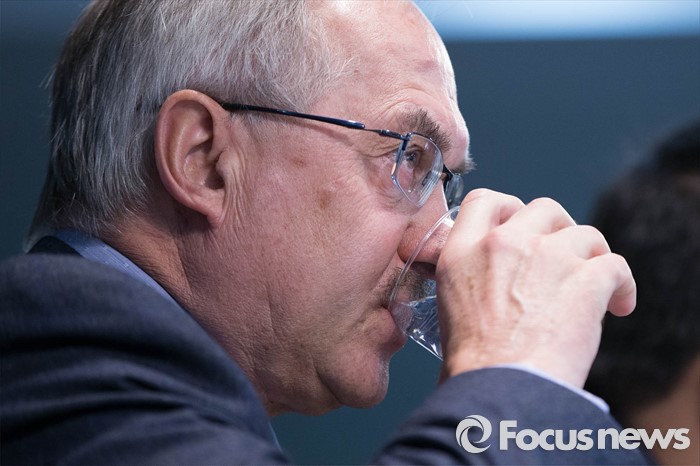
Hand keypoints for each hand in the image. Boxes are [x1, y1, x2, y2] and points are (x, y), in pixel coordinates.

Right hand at [436, 189, 635, 387]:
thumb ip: (470, 283)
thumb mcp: (449, 309)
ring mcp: (546, 256)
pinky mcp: (585, 278)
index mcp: (462, 252)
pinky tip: (619, 306)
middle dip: (558, 228)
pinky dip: (622, 286)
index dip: (507, 207)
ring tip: (596, 287)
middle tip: (563, 257)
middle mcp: (503, 244)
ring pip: (584, 234)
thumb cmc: (474, 366)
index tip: (520, 223)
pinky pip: (616, 265)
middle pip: (542, 208)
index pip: (484, 201)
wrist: (501, 389)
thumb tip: (489, 293)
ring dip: (592, 257)